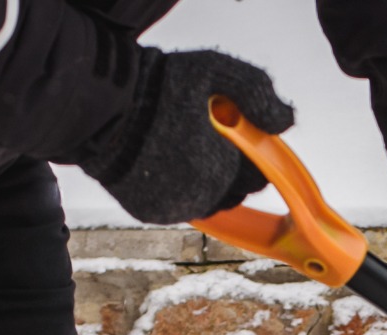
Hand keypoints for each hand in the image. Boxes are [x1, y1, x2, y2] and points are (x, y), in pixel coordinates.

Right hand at [80, 49, 292, 224]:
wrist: (100, 106)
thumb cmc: (160, 85)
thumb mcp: (217, 71)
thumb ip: (259, 94)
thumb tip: (286, 120)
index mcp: (218, 169)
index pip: (257, 177)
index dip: (250, 154)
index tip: (236, 134)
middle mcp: (197, 197)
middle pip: (232, 191)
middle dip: (228, 167)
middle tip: (208, 136)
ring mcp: (171, 208)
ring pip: (206, 200)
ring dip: (205, 178)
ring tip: (185, 145)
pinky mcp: (149, 211)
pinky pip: (179, 204)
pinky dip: (179, 186)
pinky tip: (167, 159)